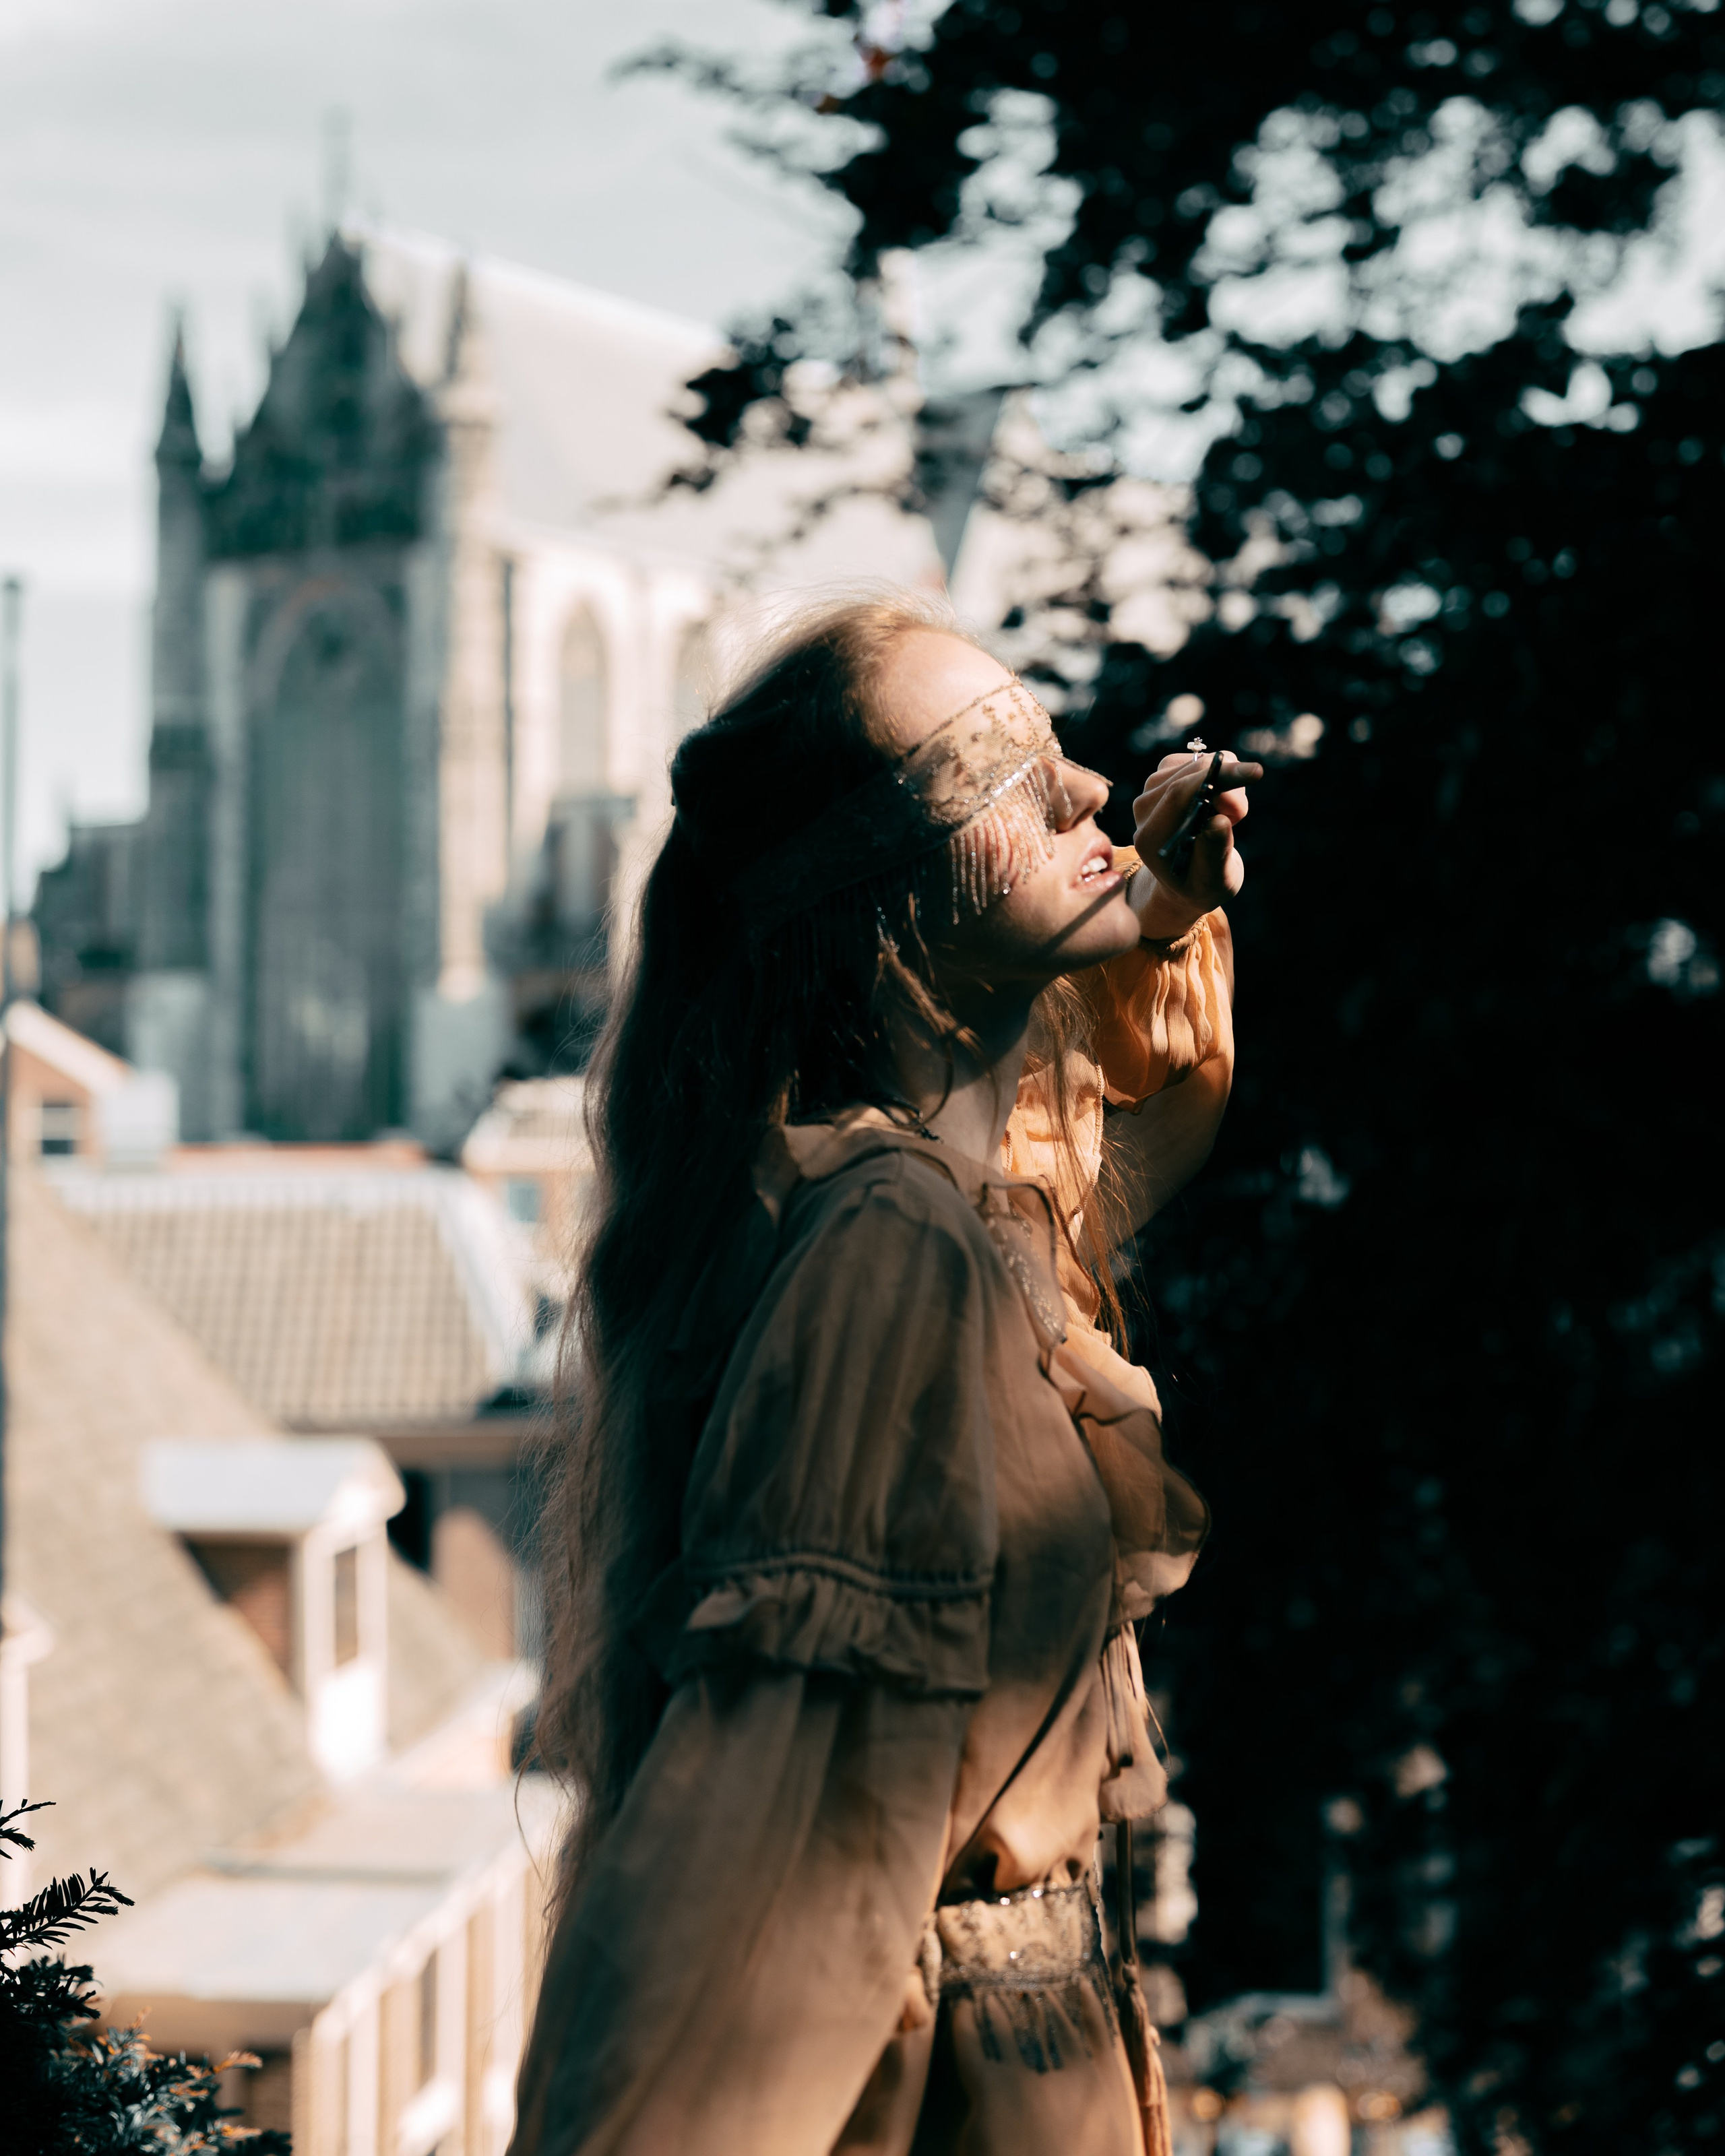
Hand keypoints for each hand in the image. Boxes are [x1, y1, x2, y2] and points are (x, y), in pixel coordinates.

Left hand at [1128, 748, 1261, 941]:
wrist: (1188, 877)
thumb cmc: (1203, 883)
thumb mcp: (1214, 881)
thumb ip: (1214, 854)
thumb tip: (1219, 822)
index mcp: (1151, 836)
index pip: (1181, 793)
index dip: (1220, 778)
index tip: (1256, 772)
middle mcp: (1144, 808)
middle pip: (1193, 773)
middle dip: (1230, 788)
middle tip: (1238, 817)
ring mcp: (1151, 788)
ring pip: (1201, 764)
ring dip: (1226, 788)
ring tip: (1224, 819)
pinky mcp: (1163, 774)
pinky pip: (1202, 760)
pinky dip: (1220, 778)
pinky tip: (1216, 804)